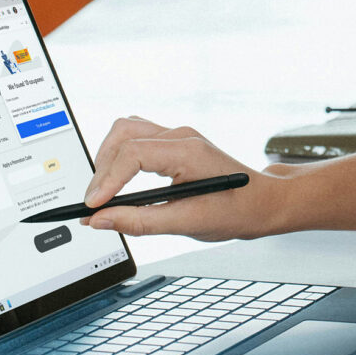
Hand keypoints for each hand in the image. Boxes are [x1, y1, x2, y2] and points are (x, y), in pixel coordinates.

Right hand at [80, 117, 291, 240]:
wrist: (263, 201)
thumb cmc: (237, 210)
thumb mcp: (190, 223)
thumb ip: (142, 221)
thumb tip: (101, 220)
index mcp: (188, 151)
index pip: (134, 153)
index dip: (107, 180)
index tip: (92, 206)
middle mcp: (181, 136)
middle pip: (123, 135)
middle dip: (101, 169)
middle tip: (93, 204)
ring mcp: (177, 136)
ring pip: (126, 131)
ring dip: (108, 159)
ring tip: (102, 193)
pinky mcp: (173, 143)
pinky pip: (135, 138)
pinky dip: (119, 158)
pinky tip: (117, 182)